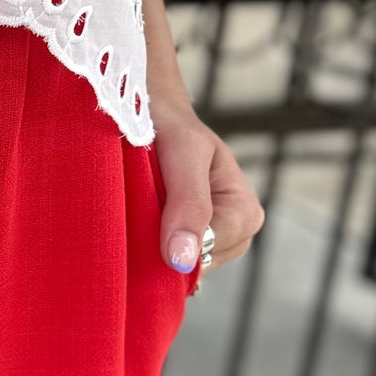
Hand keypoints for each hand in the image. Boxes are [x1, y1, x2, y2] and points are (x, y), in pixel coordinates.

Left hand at [150, 88, 264, 278]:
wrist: (149, 108)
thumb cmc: (170, 122)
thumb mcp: (184, 152)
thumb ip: (189, 204)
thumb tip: (183, 261)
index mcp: (244, 212)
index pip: (206, 252)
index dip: (172, 241)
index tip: (145, 211)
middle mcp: (230, 232)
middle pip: (190, 265)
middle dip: (159, 246)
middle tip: (137, 206)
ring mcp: (203, 241)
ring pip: (171, 266)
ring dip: (146, 246)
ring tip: (135, 207)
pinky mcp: (176, 242)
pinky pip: (157, 262)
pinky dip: (140, 248)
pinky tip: (132, 225)